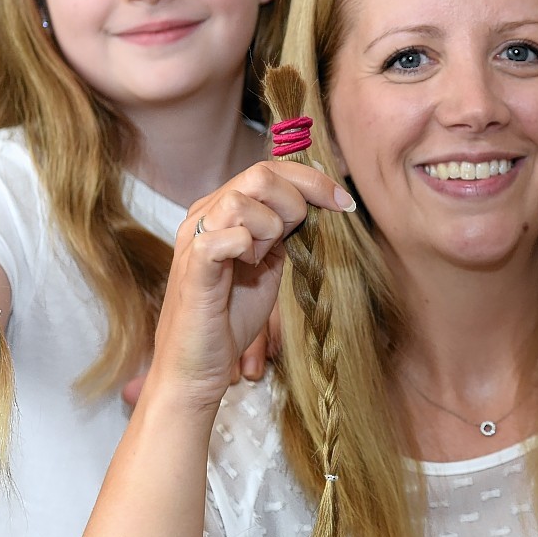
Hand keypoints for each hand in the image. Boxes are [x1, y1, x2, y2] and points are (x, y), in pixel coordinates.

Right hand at [147, 161, 354, 412]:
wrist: (198, 367)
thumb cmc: (230, 318)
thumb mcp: (267, 265)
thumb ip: (282, 232)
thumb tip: (315, 202)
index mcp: (222, 210)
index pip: (269, 170)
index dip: (313, 181)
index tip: (345, 202)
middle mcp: (204, 215)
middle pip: (259, 175)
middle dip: (294, 205)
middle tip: (290, 241)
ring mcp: (195, 239)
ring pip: (241, 201)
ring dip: (267, 230)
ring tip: (259, 260)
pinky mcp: (192, 268)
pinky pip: (223, 237)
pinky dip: (246, 248)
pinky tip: (245, 268)